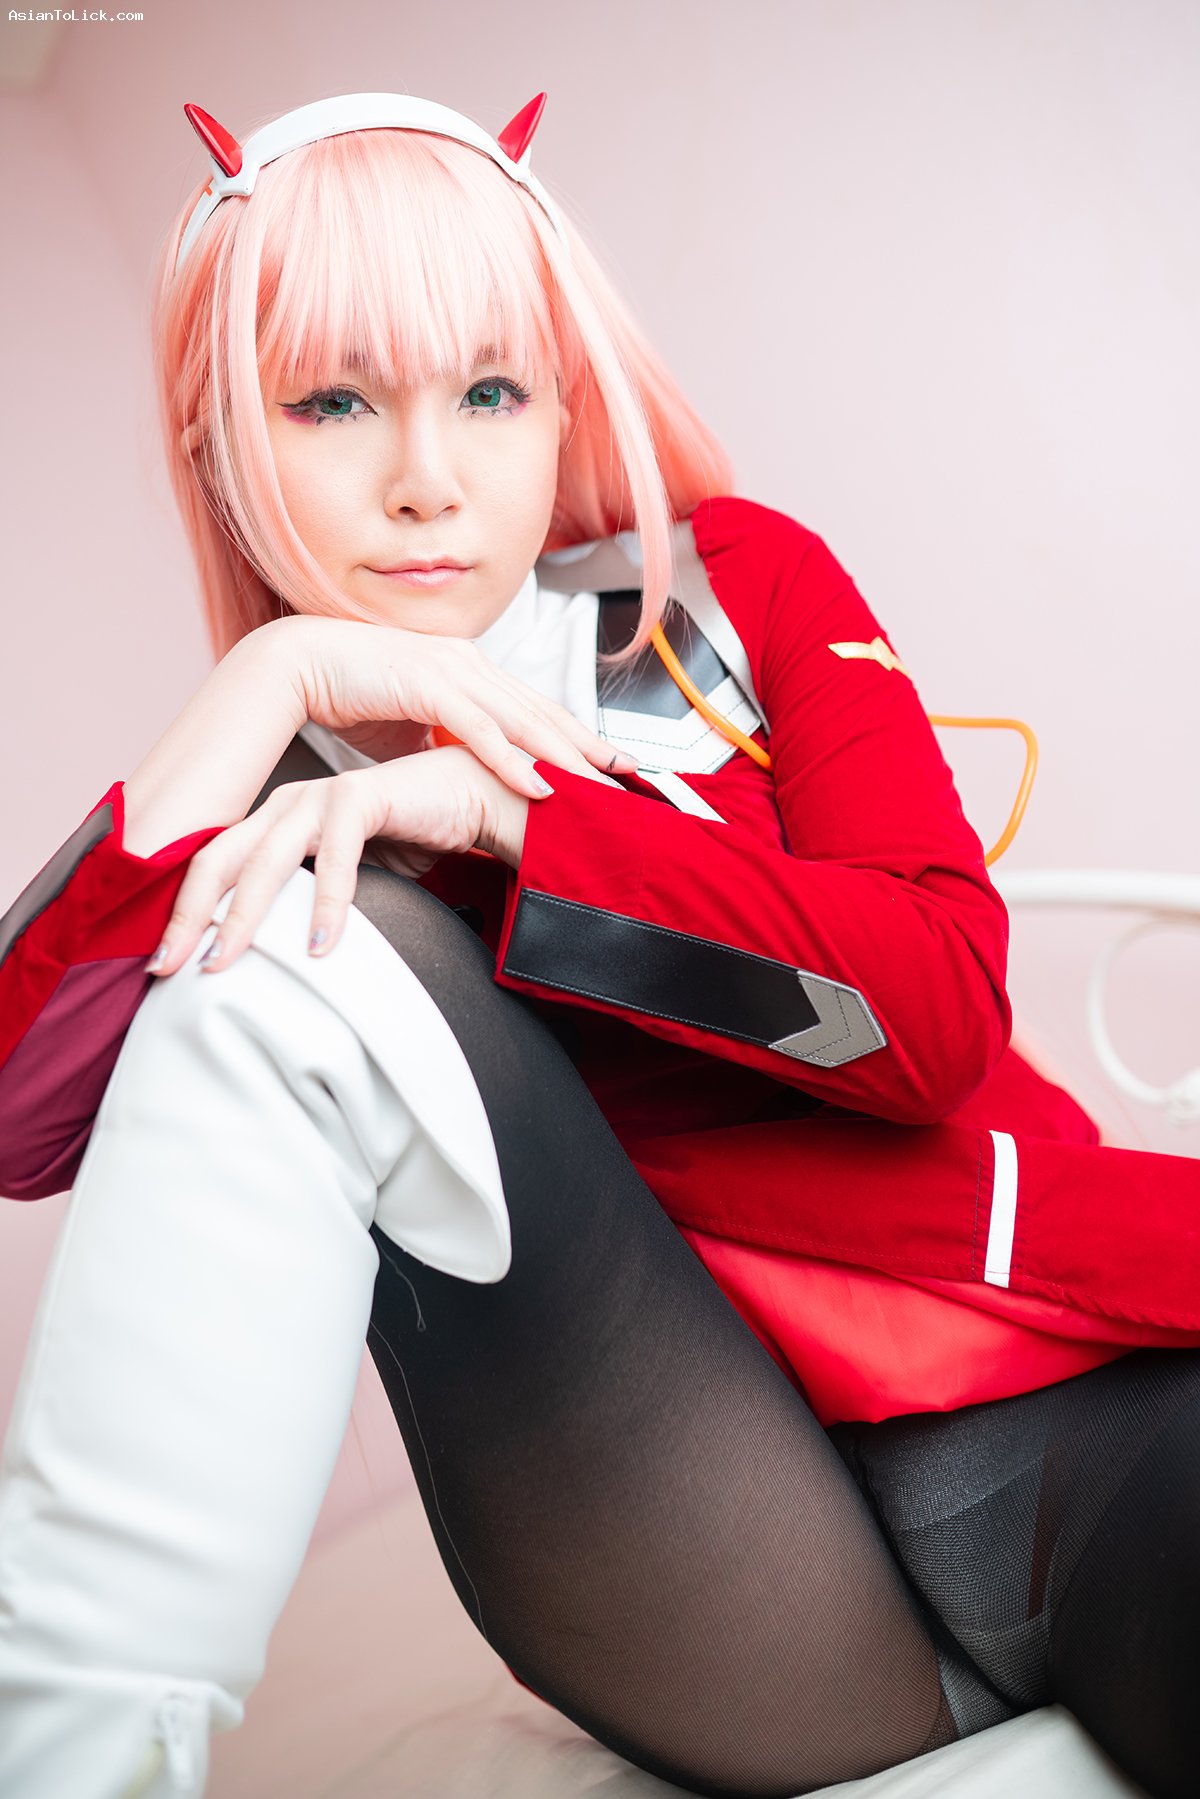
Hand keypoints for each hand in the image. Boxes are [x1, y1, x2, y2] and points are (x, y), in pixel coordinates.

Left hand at [144, 748, 523, 976]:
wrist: (476, 799)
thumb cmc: (417, 837)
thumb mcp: (350, 880)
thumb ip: (310, 902)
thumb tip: (279, 959)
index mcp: (277, 821)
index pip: (215, 866)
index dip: (185, 913)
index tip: (164, 964)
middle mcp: (288, 804)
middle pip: (219, 859)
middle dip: (189, 915)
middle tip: (168, 966)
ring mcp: (320, 796)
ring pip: (265, 859)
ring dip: (242, 915)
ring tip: (224, 962)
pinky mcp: (360, 795)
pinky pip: (334, 856)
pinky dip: (324, 903)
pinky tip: (318, 946)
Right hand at [258, 612, 637, 797]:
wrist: (295, 665)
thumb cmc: (351, 695)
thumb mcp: (412, 728)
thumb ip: (445, 746)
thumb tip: (464, 776)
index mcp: (470, 671)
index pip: (536, 709)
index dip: (579, 738)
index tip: (614, 767)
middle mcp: (470, 664)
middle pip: (544, 712)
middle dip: (592, 747)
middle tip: (634, 779)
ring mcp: (450, 670)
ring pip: (523, 721)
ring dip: (566, 757)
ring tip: (602, 788)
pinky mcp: (425, 683)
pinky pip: (478, 729)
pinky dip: (512, 759)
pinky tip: (539, 785)